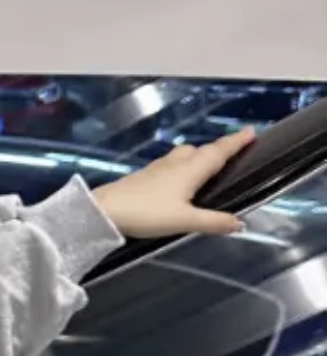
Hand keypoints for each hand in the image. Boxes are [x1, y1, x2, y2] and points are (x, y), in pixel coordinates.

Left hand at [91, 128, 256, 239]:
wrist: (106, 210)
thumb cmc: (147, 213)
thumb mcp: (185, 220)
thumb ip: (213, 222)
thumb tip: (240, 223)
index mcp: (190, 169)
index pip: (218, 152)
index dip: (236, 142)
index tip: (251, 132)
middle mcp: (176, 163)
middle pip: (202, 150)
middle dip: (220, 148)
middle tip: (235, 148)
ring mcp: (158, 168)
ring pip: (185, 154)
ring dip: (200, 154)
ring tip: (210, 162)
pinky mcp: (146, 175)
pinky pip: (172, 163)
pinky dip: (184, 164)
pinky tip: (181, 176)